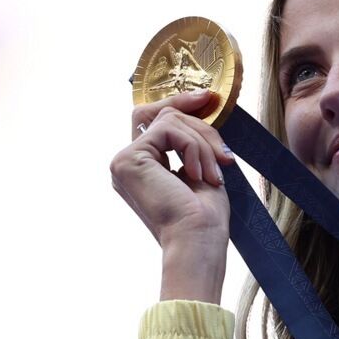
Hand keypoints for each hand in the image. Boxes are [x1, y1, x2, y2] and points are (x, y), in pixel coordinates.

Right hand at [110, 88, 234, 249]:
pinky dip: (193, 147)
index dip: (180, 105)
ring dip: (203, 142)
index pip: (155, 122)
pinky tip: (199, 174)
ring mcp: (123, 161)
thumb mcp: (200, 168)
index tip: (207, 98)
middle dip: (193, 116)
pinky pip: (168, 129)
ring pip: (169, 120)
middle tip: (215, 113)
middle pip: (159, 114)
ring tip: (215, 172)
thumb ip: (191, 140)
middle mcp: (126, 163)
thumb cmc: (205, 216)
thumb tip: (200, 104)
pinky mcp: (128, 159)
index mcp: (142, 169)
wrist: (199, 239)